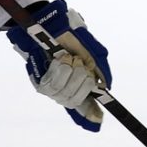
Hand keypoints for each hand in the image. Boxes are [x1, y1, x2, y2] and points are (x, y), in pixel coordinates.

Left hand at [6, 0, 111, 131]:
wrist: (51, 27)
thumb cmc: (72, 38)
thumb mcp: (93, 52)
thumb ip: (100, 70)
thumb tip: (106, 87)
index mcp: (81, 83)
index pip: (86, 106)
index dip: (91, 114)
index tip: (98, 120)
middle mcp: (67, 89)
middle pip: (76, 100)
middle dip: (81, 82)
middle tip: (79, 64)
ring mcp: (53, 89)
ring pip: (65, 95)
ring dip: (69, 74)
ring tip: (67, 58)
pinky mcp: (41, 85)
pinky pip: (54, 87)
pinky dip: (59, 72)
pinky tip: (58, 61)